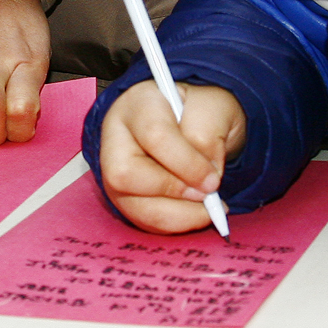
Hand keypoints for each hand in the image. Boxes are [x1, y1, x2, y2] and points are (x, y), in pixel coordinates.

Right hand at [96, 81, 246, 233]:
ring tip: (208, 208)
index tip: (214, 180)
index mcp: (139, 103)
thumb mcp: (215, 107)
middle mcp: (115, 137)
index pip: (154, 135)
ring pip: (133, 206)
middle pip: (125, 175)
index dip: (187, 164)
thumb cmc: (199, 113)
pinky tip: (196, 212)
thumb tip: (205, 181)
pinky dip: (175, 224)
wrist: (191, 122)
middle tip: (207, 195)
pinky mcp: (122, 198)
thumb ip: (210, 135)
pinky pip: (144, 222)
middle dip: (173, 192)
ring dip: (178, 215)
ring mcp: (112, 171)